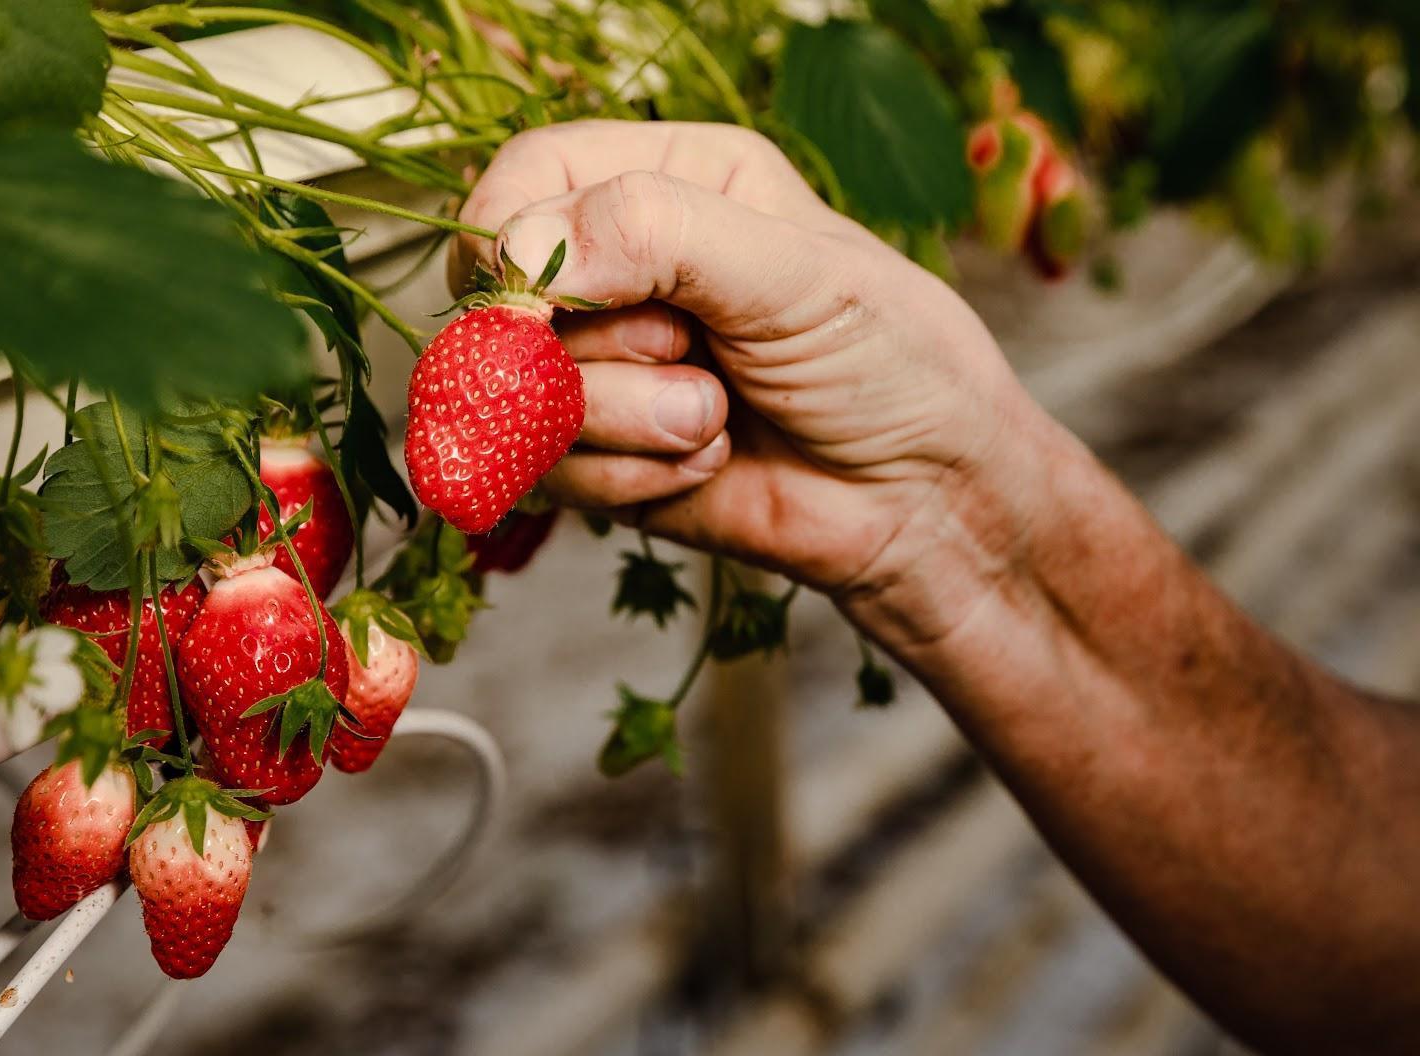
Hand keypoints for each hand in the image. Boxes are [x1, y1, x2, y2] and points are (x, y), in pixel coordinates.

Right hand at [452, 121, 1043, 640]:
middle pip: (508, 299)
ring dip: (626, 421)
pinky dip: (629, 476)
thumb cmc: (887, 362)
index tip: (538, 298)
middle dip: (601, 347)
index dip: (511, 237)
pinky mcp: (601, 457)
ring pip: (519, 396)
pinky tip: (704, 465)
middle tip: (694, 353)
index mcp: (673, 181)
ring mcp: (607, 369)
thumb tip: (523, 250)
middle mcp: (625, 270)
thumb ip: (658, 233)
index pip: (530, 179)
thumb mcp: (792, 270)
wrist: (922, 500)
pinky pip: (548, 471)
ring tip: (717, 419)